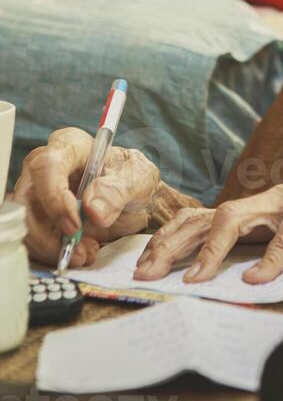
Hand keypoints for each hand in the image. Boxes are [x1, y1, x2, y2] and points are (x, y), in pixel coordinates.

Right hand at [13, 127, 160, 266]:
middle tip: (79, 250)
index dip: (54, 197)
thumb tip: (92, 209)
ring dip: (52, 248)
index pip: (47, 166)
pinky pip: (34, 241)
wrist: (138, 199)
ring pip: (26, 225)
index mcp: (70, 146)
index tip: (74, 224)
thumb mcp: (138, 178)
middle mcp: (47, 169)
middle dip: (47, 234)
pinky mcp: (41, 219)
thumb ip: (117, 189)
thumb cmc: (133, 178)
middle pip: (26, 200)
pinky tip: (82, 253)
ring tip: (85, 254)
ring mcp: (40, 195)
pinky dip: (54, 254)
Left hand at [134, 184, 282, 283]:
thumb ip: (252, 257)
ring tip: (193, 280)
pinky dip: (268, 259)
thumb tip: (207, 283)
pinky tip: (254, 278)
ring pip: (234, 216)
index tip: (144, 266)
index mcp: (254, 212)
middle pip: (205, 216)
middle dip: (172, 244)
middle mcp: (264, 201)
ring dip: (209, 251)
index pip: (199, 218)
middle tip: (148, 273)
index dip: (168, 239)